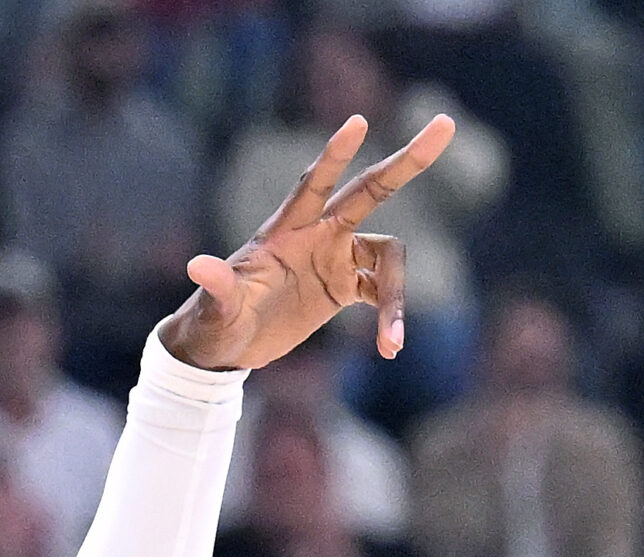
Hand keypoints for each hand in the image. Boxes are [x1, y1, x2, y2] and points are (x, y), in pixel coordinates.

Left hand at [159, 113, 454, 371]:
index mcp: (286, 230)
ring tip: (392, 341)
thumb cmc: (216, 321)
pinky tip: (389, 348)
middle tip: (446, 124)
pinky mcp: (345, 286)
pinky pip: (381, 293)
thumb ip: (216, 288)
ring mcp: (335, 258)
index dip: (334, 155)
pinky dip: (391, 317)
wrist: (225, 346)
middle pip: (369, 191)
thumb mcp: (216, 309)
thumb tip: (197, 265)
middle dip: (406, 162)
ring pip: (387, 256)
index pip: (313, 184)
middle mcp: (318, 235)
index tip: (357, 121)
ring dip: (396, 297)